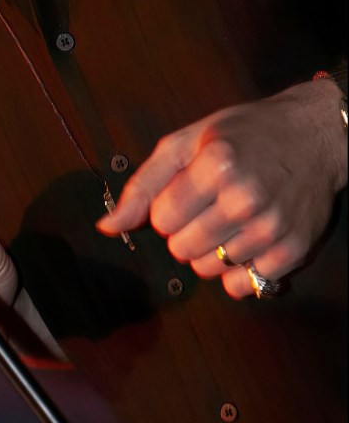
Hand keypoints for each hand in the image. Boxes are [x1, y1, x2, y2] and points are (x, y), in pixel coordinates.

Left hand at [97, 80, 346, 298]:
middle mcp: (245, 198)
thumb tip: (107, 227)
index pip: (161, 219)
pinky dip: (237, 272)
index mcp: (216, 164)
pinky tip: (245, 242)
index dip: (166, 208)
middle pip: (181, 249)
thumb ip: (143, 185)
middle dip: (184, 231)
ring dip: (209, 252)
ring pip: (208, 271)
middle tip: (205, 207)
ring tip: (226, 221)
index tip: (185, 193)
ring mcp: (272, 227)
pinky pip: (243, 287)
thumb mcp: (186, 143)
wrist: (314, 136)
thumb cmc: (243, 135)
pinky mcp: (293, 251)